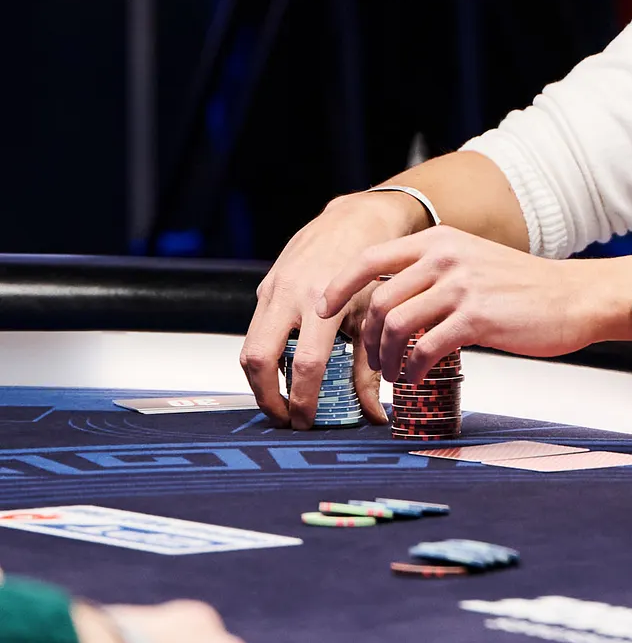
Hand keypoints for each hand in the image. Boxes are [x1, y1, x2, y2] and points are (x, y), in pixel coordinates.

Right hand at [242, 191, 417, 425]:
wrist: (353, 220)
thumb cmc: (370, 268)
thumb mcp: (373, 316)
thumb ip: (368, 369)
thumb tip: (373, 415)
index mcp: (323, 301)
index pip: (305, 363)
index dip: (302, 399)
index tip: (306, 422)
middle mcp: (290, 295)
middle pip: (259, 358)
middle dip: (266, 397)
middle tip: (283, 419)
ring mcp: (271, 290)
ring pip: (247, 347)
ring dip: (258, 382)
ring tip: (279, 402)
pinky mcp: (264, 289)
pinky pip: (253, 331)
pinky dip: (262, 357)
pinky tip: (280, 372)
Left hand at [315, 228, 631, 382]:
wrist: (575, 297)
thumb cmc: (526, 287)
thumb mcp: (473, 260)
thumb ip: (434, 271)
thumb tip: (391, 300)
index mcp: (440, 240)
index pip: (370, 257)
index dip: (338, 285)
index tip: (323, 309)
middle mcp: (446, 257)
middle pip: (378, 300)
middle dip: (366, 338)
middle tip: (373, 360)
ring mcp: (461, 286)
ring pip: (396, 326)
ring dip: (387, 358)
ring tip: (396, 373)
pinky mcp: (477, 318)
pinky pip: (426, 349)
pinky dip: (413, 369)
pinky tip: (418, 377)